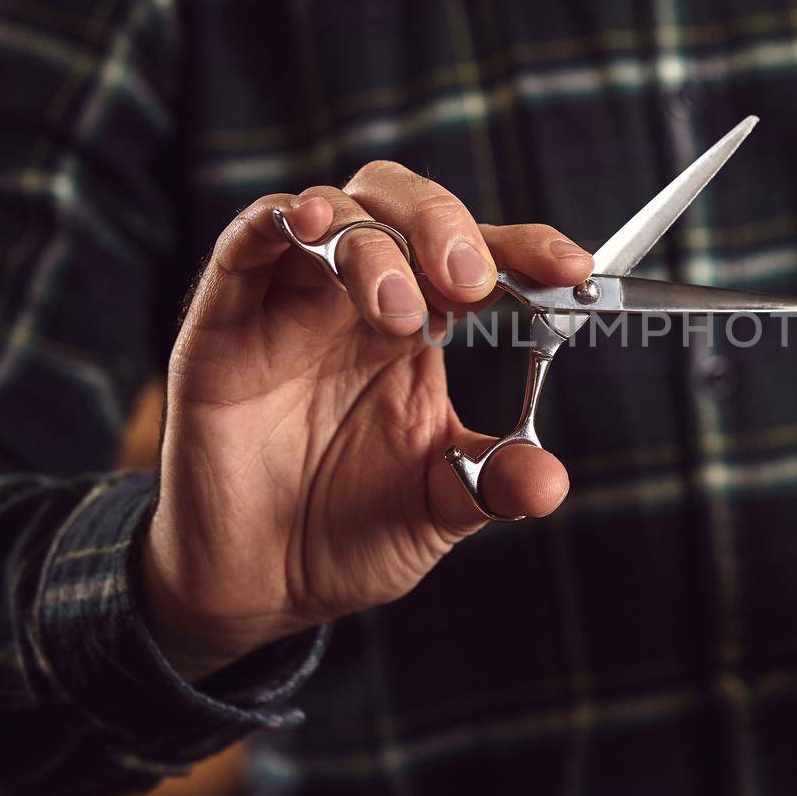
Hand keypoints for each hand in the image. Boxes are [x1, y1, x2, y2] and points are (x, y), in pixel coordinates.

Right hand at [139, 163, 594, 679]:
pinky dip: (282, 220)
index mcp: (420, 330)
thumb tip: (551, 480)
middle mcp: (357, 300)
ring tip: (399, 311)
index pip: (477, 258)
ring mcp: (290, 303)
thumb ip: (491, 483)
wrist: (254, 589)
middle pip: (403, 206)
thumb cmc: (345, 534)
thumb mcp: (435, 509)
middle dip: (446, 225)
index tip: (571, 267)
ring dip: (376, 242)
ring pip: (335, 211)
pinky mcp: (225, 321)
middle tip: (471, 280)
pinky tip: (316, 227)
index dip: (524, 248)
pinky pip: (247, 241)